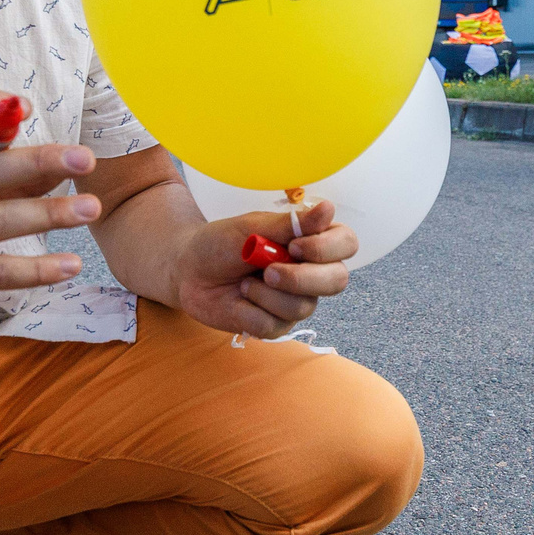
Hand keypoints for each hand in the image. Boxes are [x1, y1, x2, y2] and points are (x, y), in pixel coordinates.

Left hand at [170, 198, 356, 338]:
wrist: (187, 270)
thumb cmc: (220, 243)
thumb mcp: (252, 226)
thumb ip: (291, 223)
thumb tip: (328, 209)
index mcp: (310, 242)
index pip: (346, 244)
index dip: (327, 248)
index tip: (293, 244)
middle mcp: (310, 273)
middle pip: (337, 280)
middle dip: (301, 278)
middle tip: (268, 270)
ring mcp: (295, 301)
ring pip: (302, 306)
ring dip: (266, 293)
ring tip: (244, 282)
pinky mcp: (275, 325)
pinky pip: (275, 325)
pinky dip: (250, 310)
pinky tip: (240, 298)